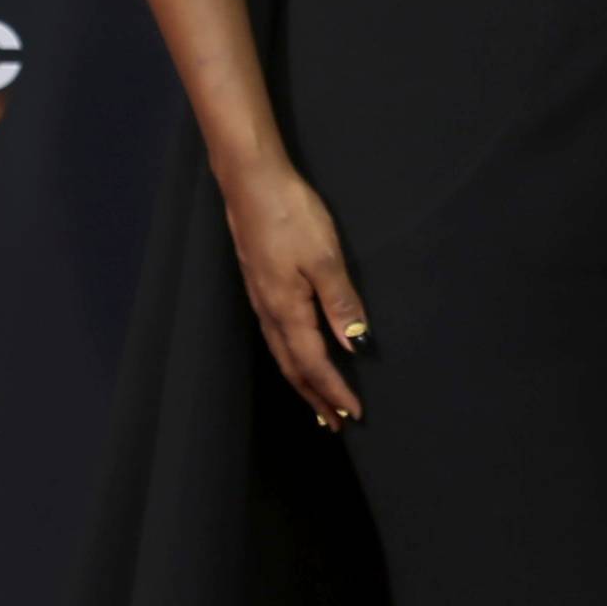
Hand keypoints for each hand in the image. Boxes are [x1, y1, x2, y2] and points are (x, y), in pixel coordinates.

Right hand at [217, 160, 368, 427]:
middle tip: (334, 423)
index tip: (355, 413)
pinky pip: (276, 337)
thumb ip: (341, 303)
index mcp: (287, 310)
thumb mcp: (325, 258)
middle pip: (293, 368)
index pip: (314, 363)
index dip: (335, 390)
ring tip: (317, 402)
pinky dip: (291, 358)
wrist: (251, 182)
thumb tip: (356, 345)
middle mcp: (269, 312)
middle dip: (314, 397)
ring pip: (281, 354)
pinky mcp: (259, 285)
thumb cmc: (291, 215)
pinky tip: (297, 354)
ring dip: (301, 381)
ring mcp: (261, 300)